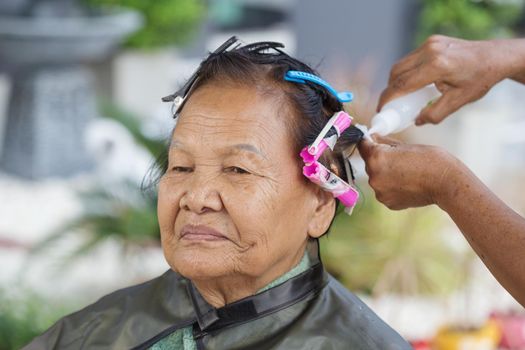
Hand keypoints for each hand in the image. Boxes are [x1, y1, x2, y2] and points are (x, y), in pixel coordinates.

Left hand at [358, 135, 457, 209]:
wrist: (446, 183)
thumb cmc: (430, 160)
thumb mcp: (404, 145)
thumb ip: (384, 143)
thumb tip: (371, 138)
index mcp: (376, 157)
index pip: (362, 145)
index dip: (367, 142)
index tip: (370, 140)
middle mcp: (373, 176)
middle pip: (369, 163)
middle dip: (379, 160)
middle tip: (398, 159)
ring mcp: (379, 191)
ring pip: (376, 178)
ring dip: (385, 174)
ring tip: (405, 173)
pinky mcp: (387, 202)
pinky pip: (384, 191)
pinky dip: (391, 187)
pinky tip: (406, 184)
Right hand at [378, 35, 512, 124]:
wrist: (495, 57)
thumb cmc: (480, 79)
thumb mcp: (459, 101)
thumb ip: (435, 114)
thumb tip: (416, 121)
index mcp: (436, 66)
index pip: (402, 84)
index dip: (387, 98)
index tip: (381, 110)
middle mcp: (430, 51)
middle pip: (397, 72)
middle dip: (390, 90)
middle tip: (391, 106)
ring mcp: (430, 43)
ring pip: (401, 64)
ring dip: (398, 80)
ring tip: (404, 96)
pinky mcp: (431, 41)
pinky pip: (411, 59)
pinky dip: (408, 72)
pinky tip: (415, 83)